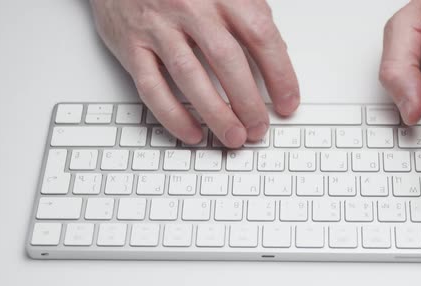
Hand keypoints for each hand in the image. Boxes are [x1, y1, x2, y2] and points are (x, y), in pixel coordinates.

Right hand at [90, 0, 299, 147]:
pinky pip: (152, 86)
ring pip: (190, 76)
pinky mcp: (131, 45)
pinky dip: (173, 115)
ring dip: (215, 113)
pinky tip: (191, 132)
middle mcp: (191, 7)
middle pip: (227, 59)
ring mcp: (159, 27)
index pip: (260, 35)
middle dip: (248, 101)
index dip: (279, 74)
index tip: (288, 102)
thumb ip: (248, 17)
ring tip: (233, 137)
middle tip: (259, 127)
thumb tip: (277, 56)